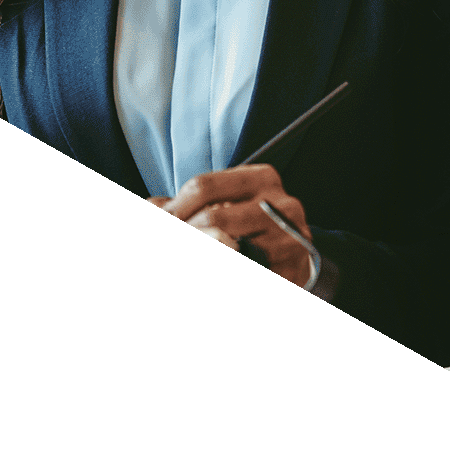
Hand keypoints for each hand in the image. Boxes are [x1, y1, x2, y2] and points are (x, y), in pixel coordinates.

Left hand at [152, 165, 314, 286]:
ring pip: (225, 249)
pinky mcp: (291, 271)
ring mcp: (288, 238)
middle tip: (166, 244)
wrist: (299, 257)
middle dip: (182, 234)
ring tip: (190, 250)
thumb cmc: (254, 227)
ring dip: (198, 251)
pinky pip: (245, 270)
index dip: (173, 210)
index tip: (156, 223)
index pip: (203, 187)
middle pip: (212, 219)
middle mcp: (280, 203)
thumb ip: (189, 205)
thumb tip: (150, 208)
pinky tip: (214, 267)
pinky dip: (220, 269)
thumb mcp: (227, 203)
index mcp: (261, 178)